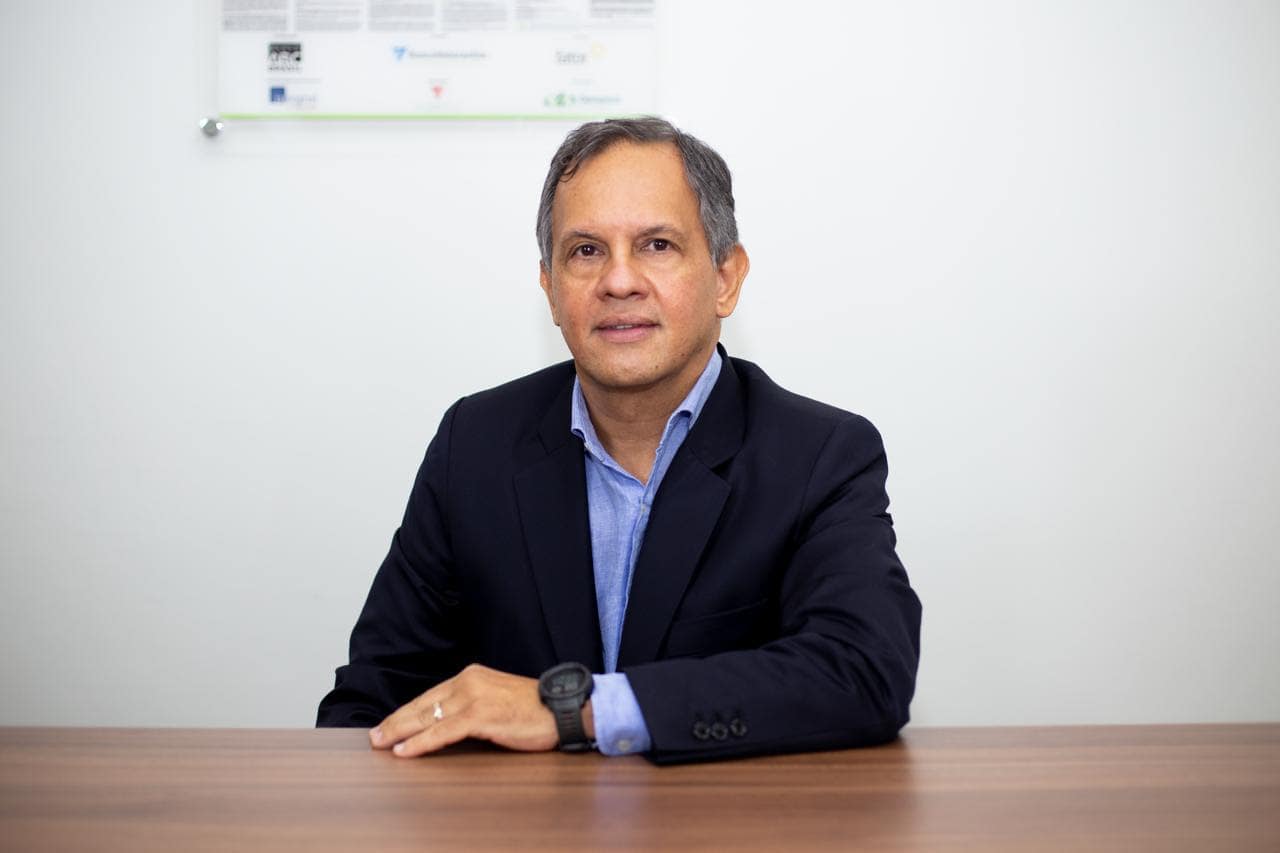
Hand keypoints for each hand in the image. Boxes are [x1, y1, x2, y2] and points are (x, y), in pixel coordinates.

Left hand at [368, 663, 592, 756]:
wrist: (563, 708)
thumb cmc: (533, 709)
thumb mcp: (497, 700)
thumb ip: (472, 706)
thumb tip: (446, 724)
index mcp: (472, 676)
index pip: (430, 696)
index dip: (406, 712)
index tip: (388, 725)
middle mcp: (469, 681)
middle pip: (423, 704)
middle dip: (395, 722)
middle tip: (374, 737)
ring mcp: (474, 697)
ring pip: (428, 717)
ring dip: (400, 732)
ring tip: (381, 744)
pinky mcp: (481, 716)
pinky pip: (443, 731)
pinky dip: (421, 743)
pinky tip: (406, 751)